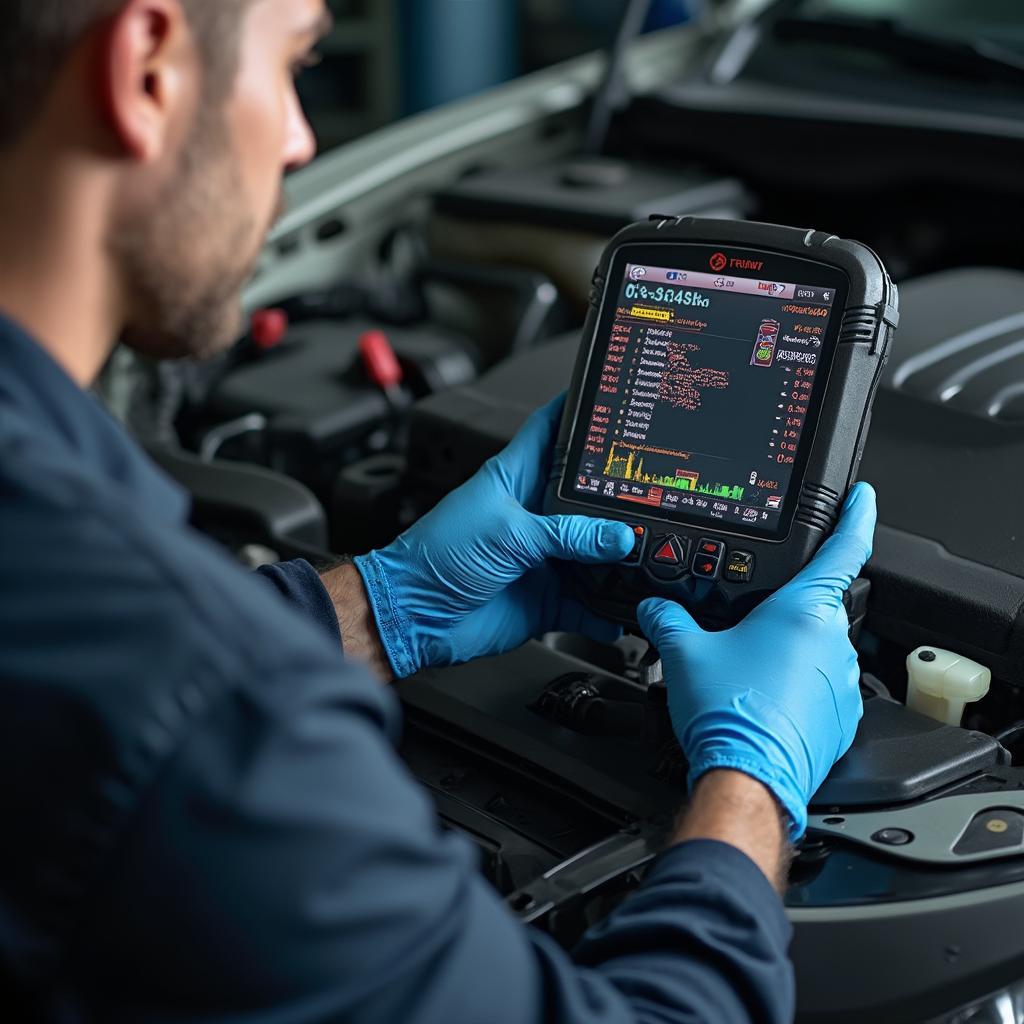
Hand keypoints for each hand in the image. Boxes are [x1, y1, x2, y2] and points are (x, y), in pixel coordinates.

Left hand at [354, 396, 634, 678]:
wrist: (415, 614)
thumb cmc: (438, 556)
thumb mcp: (509, 532)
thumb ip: (568, 532)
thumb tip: (619, 536)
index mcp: (516, 478)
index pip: (553, 430)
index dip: (581, 411)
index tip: (616, 399)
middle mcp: (535, 514)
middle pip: (589, 496)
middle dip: (622, 496)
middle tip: (661, 495)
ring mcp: (544, 556)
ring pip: (597, 552)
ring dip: (622, 559)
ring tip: (657, 557)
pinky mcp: (547, 597)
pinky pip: (589, 603)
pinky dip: (609, 609)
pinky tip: (628, 609)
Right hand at [638, 483, 876, 839]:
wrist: (747, 779)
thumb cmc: (727, 713)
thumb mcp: (683, 653)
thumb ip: (667, 618)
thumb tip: (655, 607)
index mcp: (802, 611)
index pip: (844, 548)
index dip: (857, 516)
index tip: (863, 498)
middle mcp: (831, 641)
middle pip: (817, 606)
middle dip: (784, 612)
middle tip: (747, 629)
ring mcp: (842, 681)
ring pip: (817, 648)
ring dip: (789, 653)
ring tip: (747, 674)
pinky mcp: (842, 717)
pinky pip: (822, 687)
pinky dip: (797, 688)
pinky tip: (762, 701)